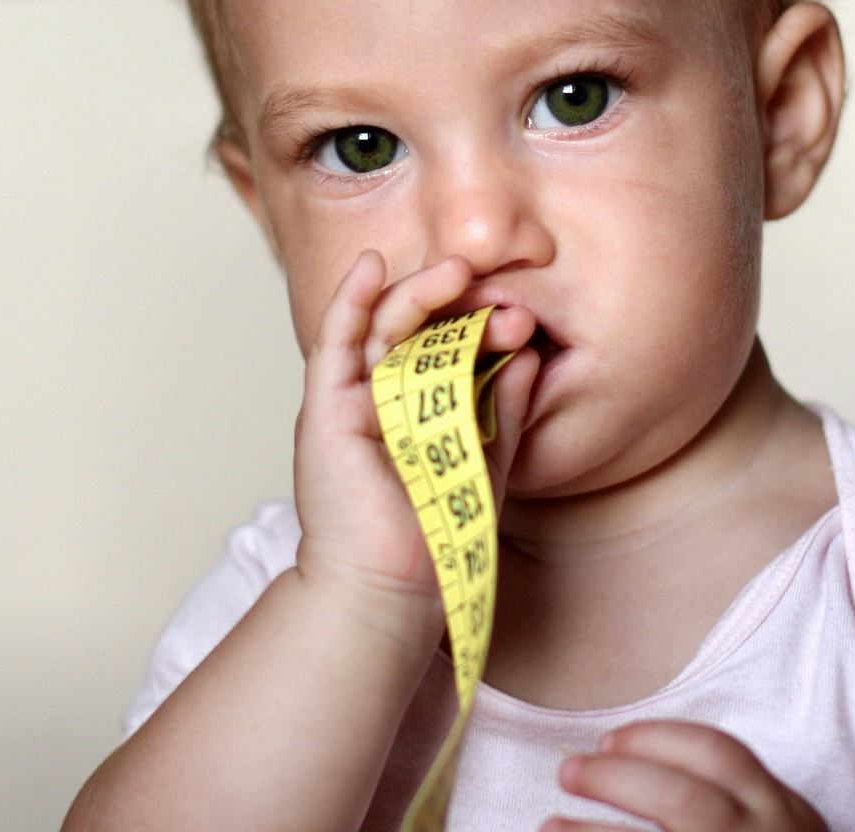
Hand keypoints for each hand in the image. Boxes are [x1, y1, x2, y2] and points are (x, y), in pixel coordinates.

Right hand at [292, 249, 541, 645]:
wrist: (394, 589)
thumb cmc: (437, 537)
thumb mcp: (487, 462)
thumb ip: (504, 411)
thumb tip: (529, 357)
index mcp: (418, 412)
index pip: (446, 350)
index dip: (480, 328)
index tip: (523, 321)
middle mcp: (381, 400)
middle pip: (416, 332)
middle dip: (455, 305)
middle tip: (495, 288)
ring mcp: (352, 402)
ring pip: (382, 329)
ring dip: (419, 294)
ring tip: (458, 270)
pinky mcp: (325, 409)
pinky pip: (336, 342)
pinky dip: (351, 300)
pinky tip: (372, 266)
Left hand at [542, 720, 828, 831]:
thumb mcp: (776, 824)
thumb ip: (732, 796)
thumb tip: (625, 761)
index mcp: (779, 810)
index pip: (719, 754)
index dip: (656, 739)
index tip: (608, 739)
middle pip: (682, 799)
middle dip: (617, 779)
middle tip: (567, 772)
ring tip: (549, 826)